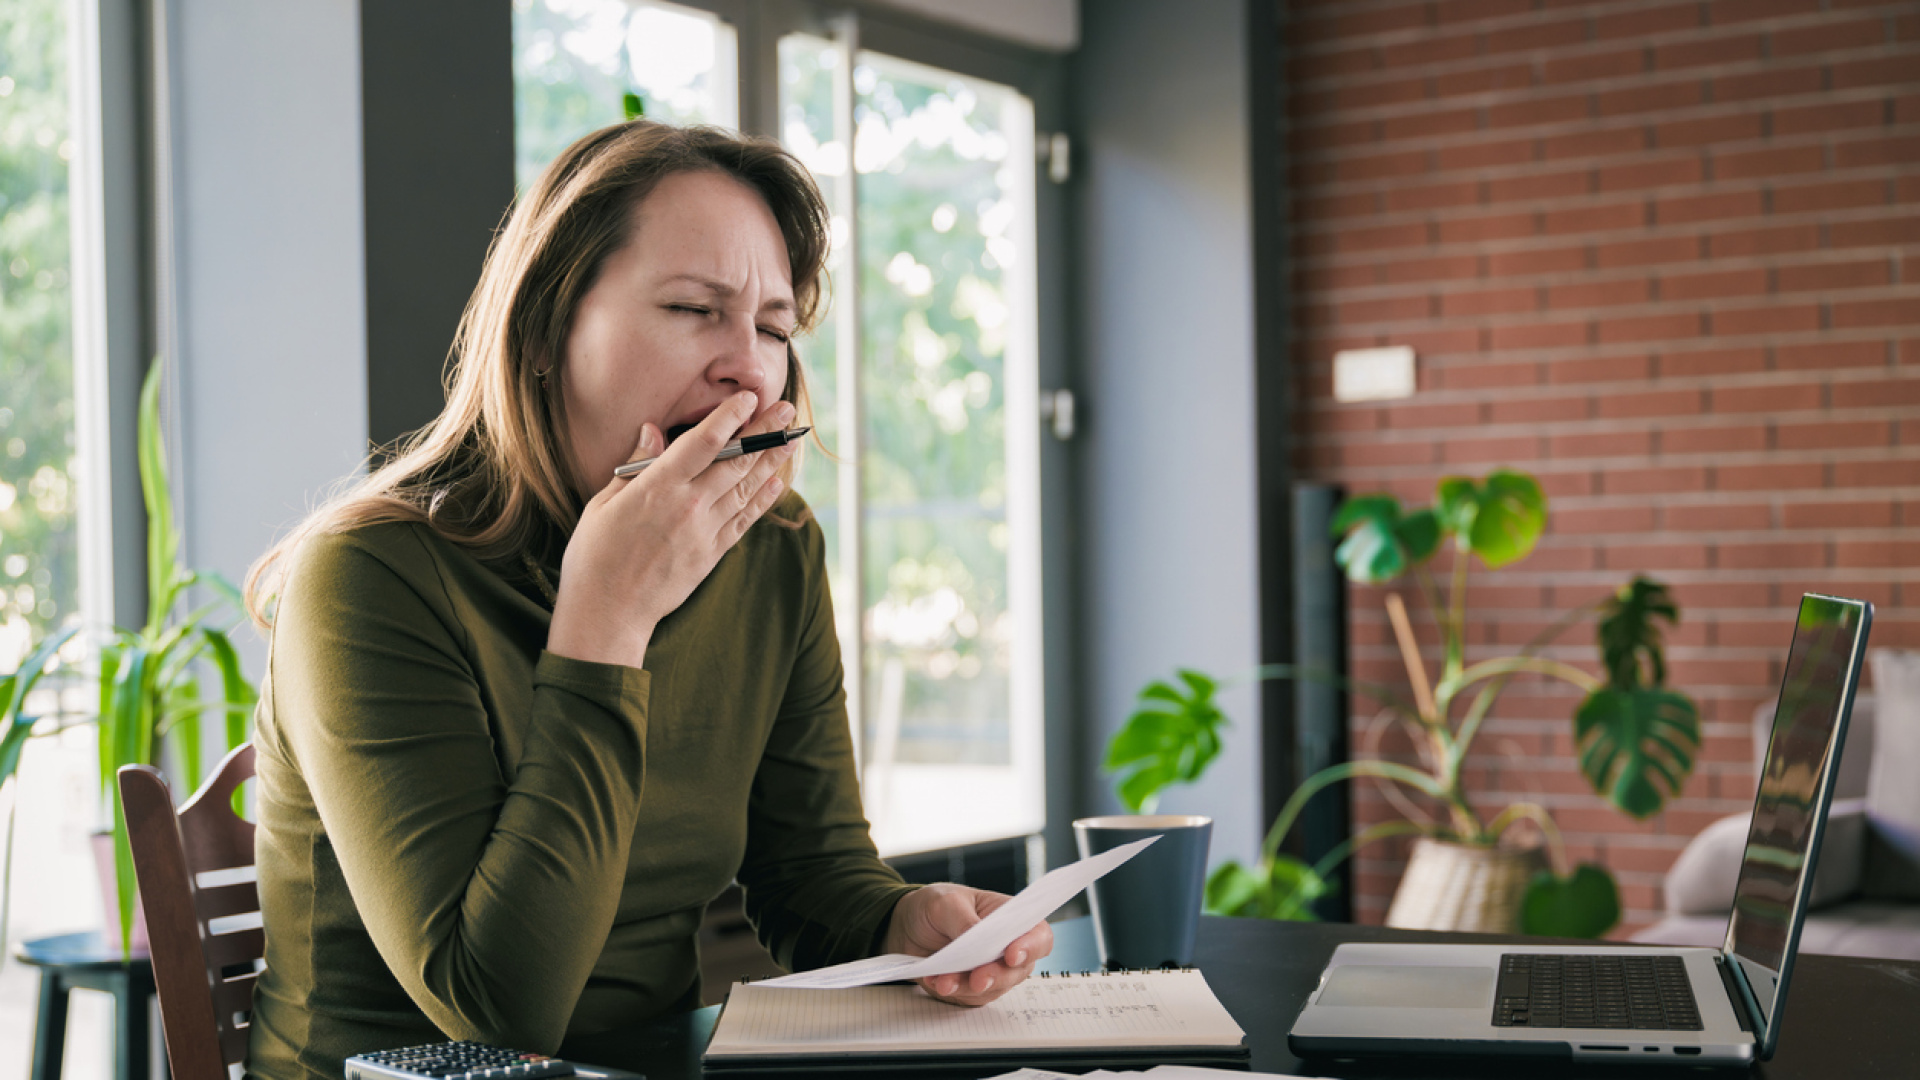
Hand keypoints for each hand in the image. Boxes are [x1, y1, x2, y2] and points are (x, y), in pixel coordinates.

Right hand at [547, 390, 794, 668]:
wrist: (607, 612)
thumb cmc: (595, 556)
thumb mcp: (604, 502)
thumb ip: (636, 465)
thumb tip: (653, 431)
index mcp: (658, 487)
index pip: (704, 441)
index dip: (731, 416)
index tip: (749, 398)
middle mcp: (688, 506)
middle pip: (735, 460)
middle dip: (764, 431)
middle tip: (786, 410)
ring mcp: (704, 531)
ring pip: (746, 487)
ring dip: (770, 461)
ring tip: (790, 439)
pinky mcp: (712, 554)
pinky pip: (744, 520)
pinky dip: (763, 500)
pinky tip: (777, 482)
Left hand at [883, 884, 1052, 1006]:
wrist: (906, 926)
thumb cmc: (935, 906)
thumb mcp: (947, 902)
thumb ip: (965, 920)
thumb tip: (979, 940)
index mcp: (1010, 918)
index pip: (1038, 935)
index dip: (1031, 947)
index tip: (1011, 955)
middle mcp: (1006, 947)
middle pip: (1019, 969)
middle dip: (997, 976)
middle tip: (977, 979)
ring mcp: (991, 970)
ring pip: (994, 988)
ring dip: (968, 987)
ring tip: (944, 980)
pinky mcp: (972, 988)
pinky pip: (970, 997)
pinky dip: (953, 991)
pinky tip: (936, 981)